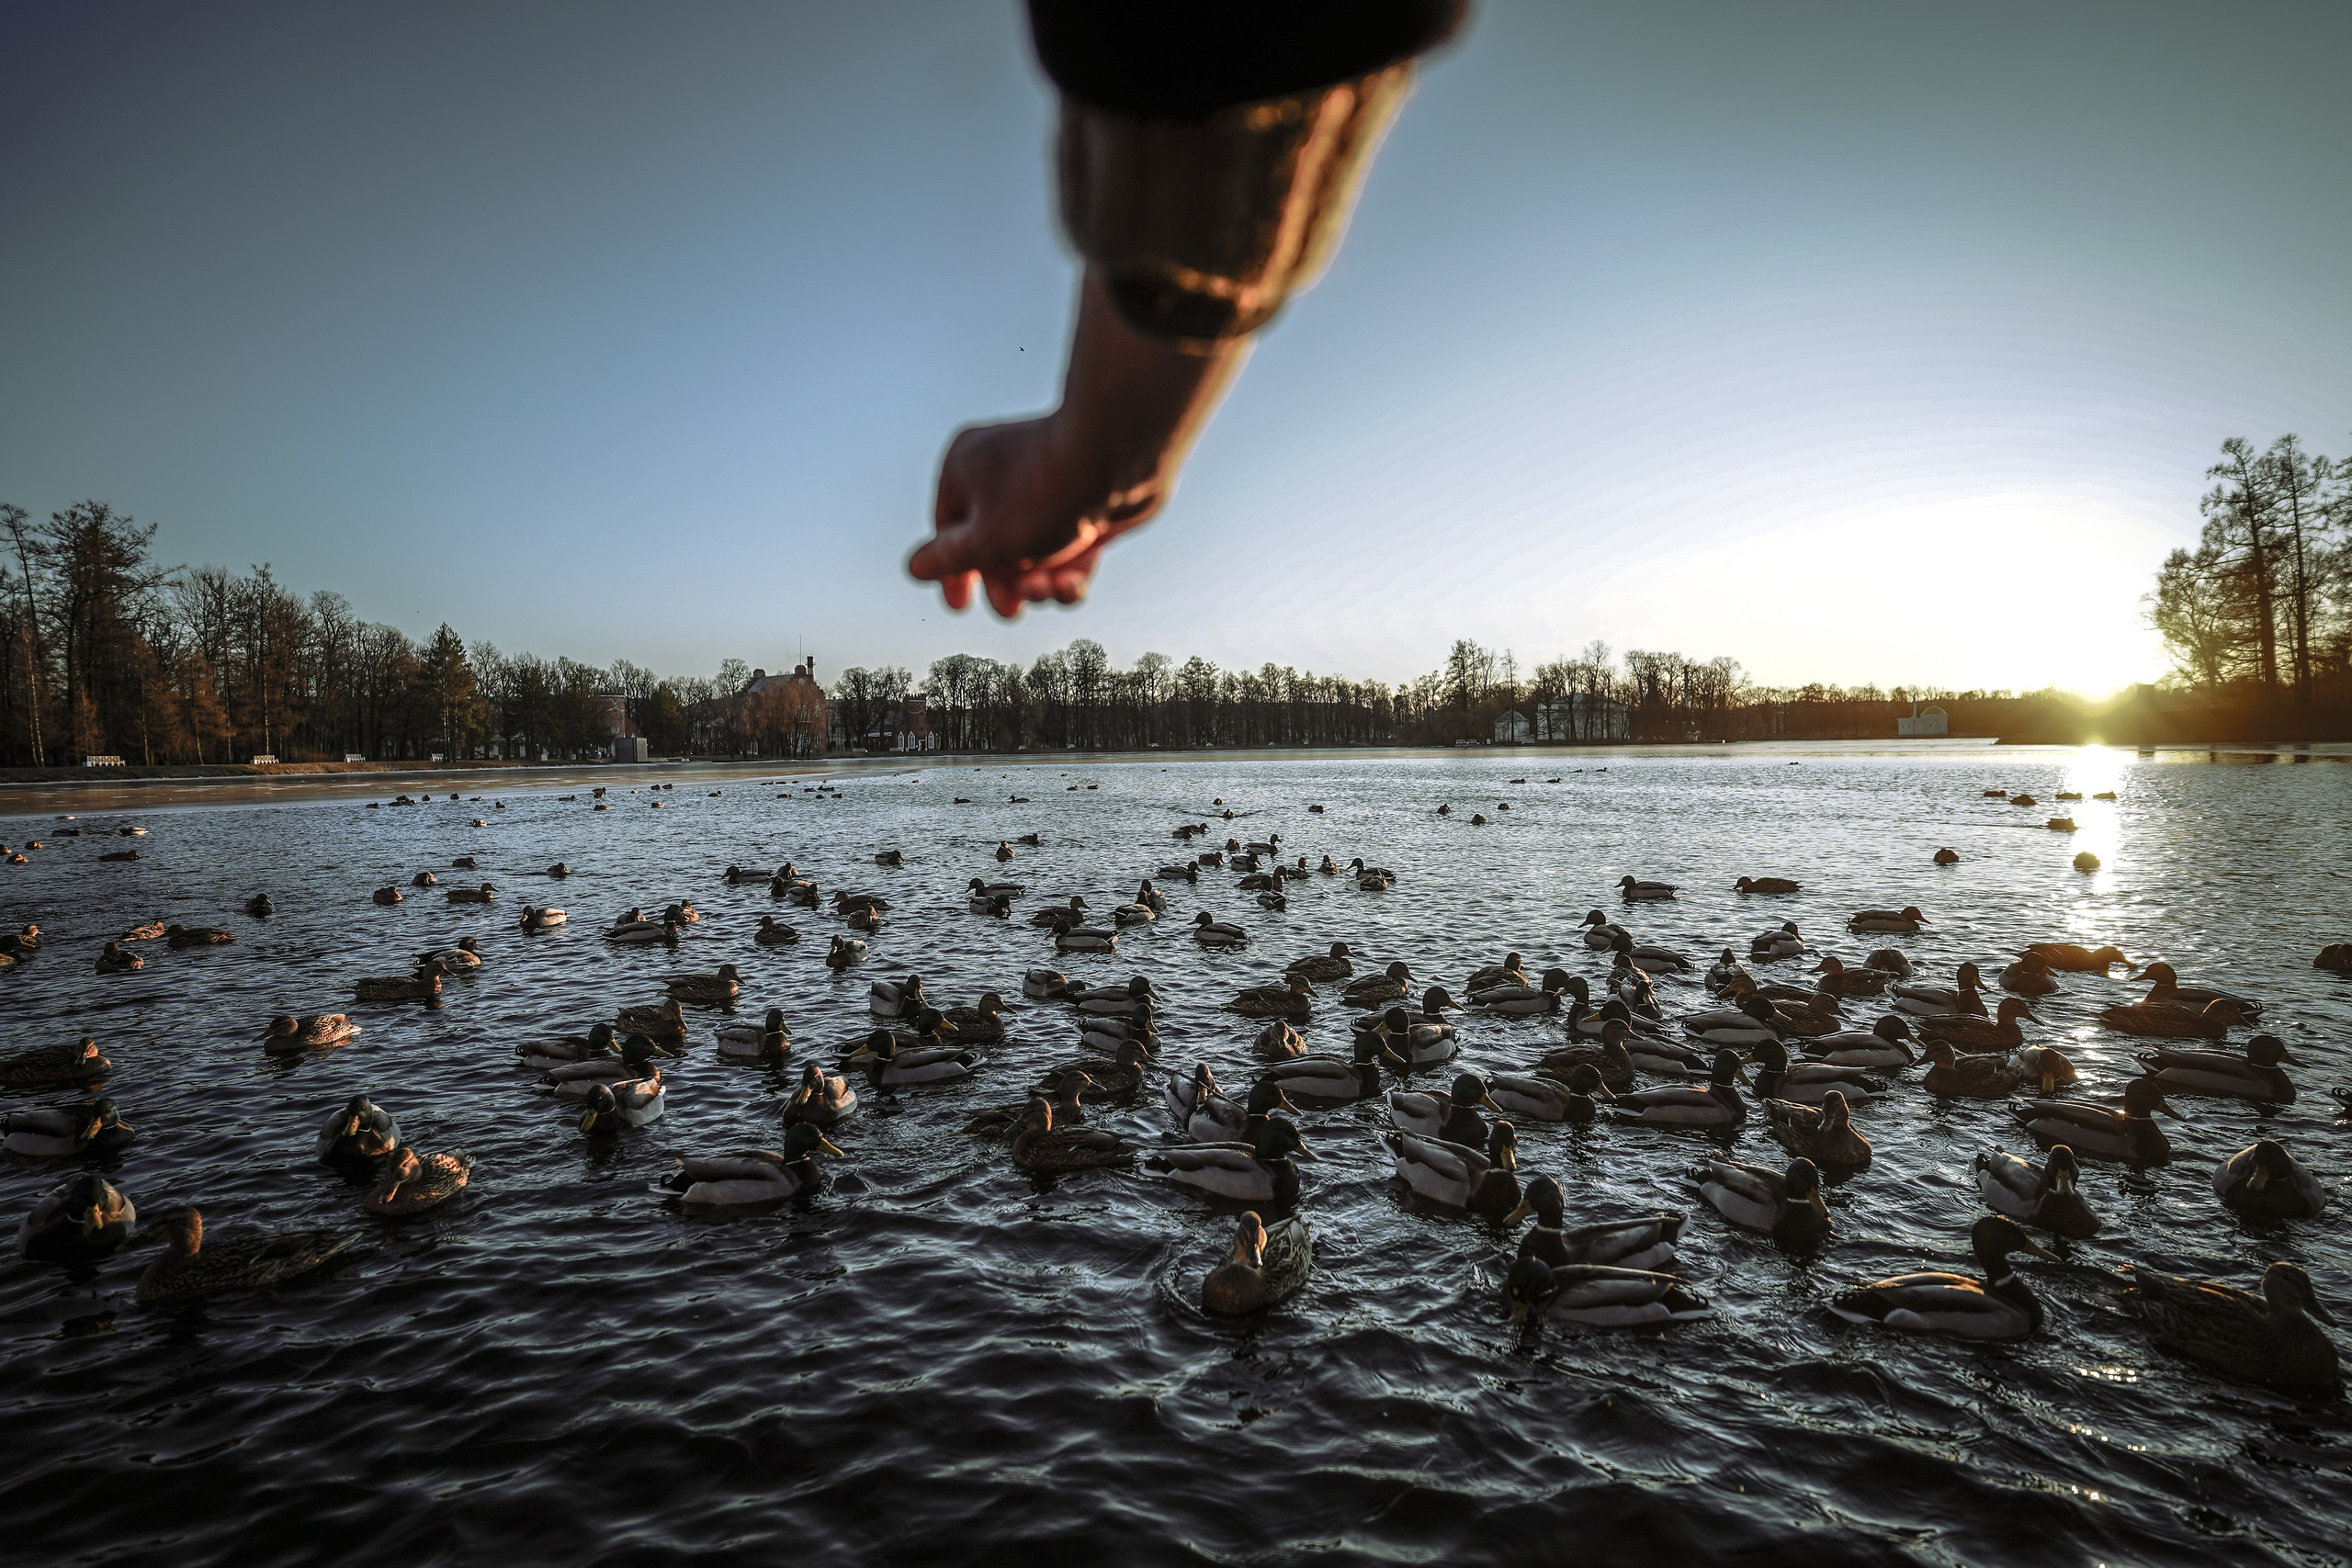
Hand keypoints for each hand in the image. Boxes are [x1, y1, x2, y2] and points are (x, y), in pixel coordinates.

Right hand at [909, 271, 1247, 619]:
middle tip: (1012, 611)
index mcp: (964, 468)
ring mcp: (1047, 487)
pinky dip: (1070, 570)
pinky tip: (1074, 585)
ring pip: (1034, 550)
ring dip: (1039, 581)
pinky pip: (1069, 546)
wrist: (1120, 454)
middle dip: (1003, 583)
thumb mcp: (985, 540)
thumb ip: (949, 559)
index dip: (952, 571)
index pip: (947, 529)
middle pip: (992, 543)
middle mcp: (1002, 472)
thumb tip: (915, 568)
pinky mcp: (1084, 503)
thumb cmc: (1043, 493)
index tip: (961, 605)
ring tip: (1049, 590)